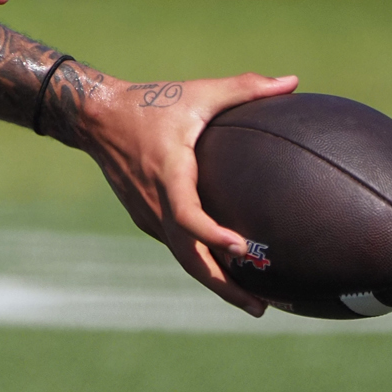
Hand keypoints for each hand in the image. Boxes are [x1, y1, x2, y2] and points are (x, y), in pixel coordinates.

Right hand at [72, 71, 298, 315]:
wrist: (98, 118)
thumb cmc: (152, 103)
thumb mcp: (198, 92)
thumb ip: (245, 88)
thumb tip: (293, 83)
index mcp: (169, 174)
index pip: (188, 215)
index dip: (213, 235)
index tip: (242, 248)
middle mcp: (156, 202)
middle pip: (188, 257)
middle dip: (223, 286)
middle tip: (259, 308)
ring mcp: (148, 215)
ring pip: (182, 257)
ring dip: (214, 282)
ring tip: (251, 301)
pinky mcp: (145, 217)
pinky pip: (175, 246)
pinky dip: (199, 262)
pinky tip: (224, 269)